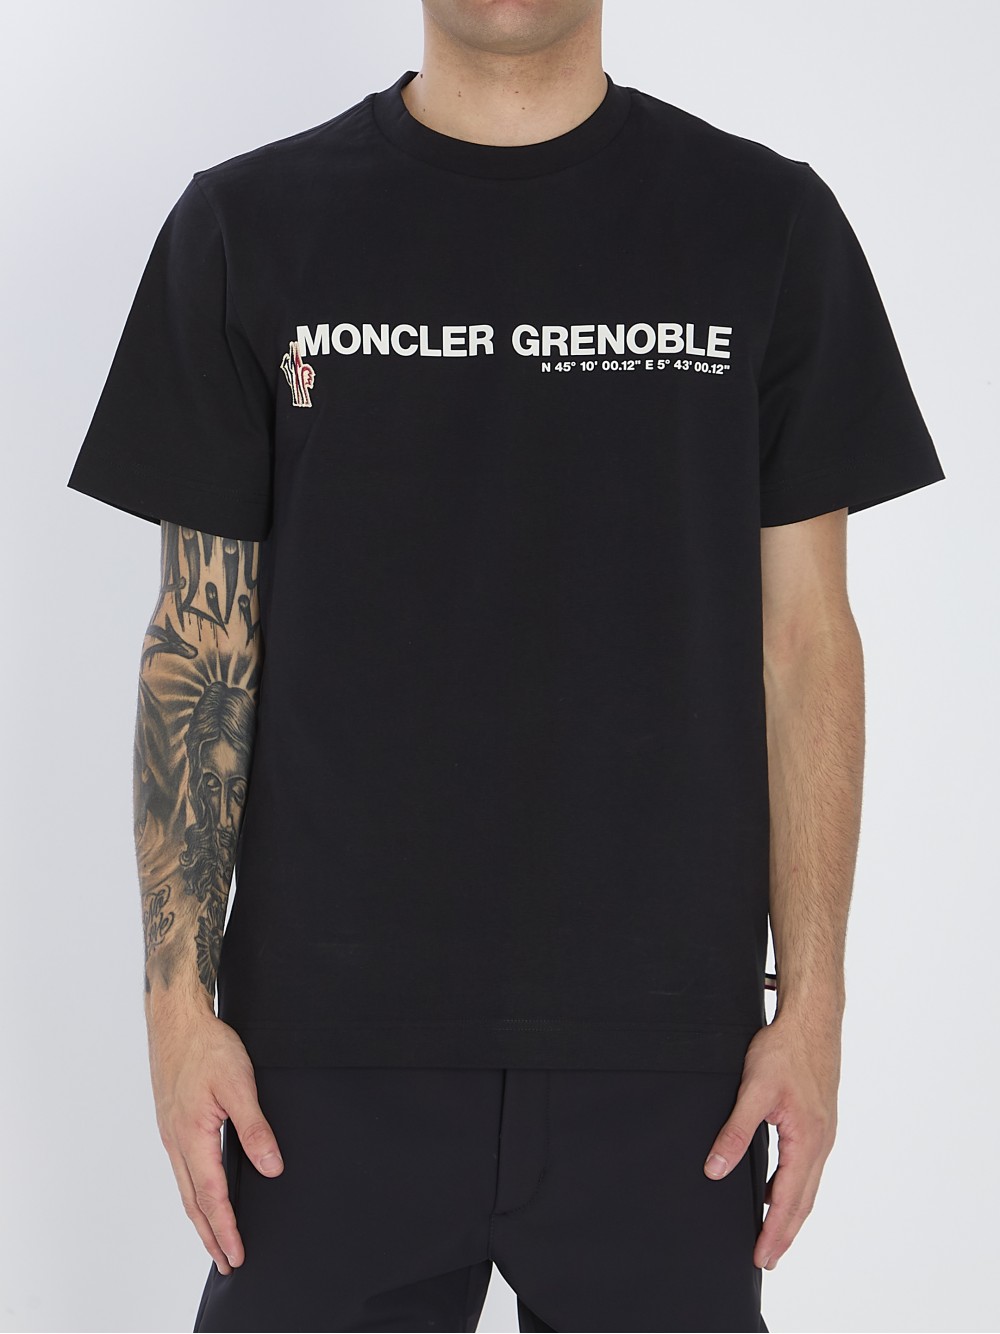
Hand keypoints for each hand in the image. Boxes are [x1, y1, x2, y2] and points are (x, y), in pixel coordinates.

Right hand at [146, 1007, 284, 1274]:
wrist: (176, 1019)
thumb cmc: (207, 1047)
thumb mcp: (239, 1085)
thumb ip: (255, 1128)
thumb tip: (271, 1167)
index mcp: (192, 1137)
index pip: (212, 1196)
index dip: (226, 1228)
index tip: (237, 1255)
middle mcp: (176, 1141)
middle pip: (193, 1202)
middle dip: (211, 1235)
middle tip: (227, 1262)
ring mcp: (171, 1132)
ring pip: (186, 1187)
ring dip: (201, 1217)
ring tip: (214, 1239)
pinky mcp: (172, 1122)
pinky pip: (182, 1169)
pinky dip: (193, 1192)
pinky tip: (201, 1193)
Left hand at [703, 1013, 839, 1269]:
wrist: (812, 1020)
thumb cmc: (786, 1050)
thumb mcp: (753, 1090)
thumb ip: (735, 1131)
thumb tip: (715, 1168)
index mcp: (807, 1140)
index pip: (788, 1199)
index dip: (774, 1231)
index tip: (761, 1257)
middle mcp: (820, 1142)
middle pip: (802, 1201)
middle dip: (784, 1233)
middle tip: (766, 1259)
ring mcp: (823, 1134)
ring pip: (808, 1186)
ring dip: (791, 1214)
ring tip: (774, 1236)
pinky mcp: (819, 1123)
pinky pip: (808, 1168)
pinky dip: (796, 1189)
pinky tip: (781, 1190)